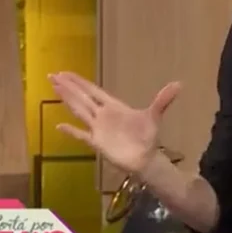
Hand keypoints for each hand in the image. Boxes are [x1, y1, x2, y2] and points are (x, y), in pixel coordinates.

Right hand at [48, 72, 180, 174]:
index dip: (80, 82)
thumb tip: (179, 84)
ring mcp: (98, 128)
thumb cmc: (148, 137)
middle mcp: (103, 115)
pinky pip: (81, 135)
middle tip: (52, 75)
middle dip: (68, 87)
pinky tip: (59, 126)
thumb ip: (163, 101)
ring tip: (54, 88)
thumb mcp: (154, 116)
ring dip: (67, 100)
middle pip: (82, 98)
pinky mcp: (97, 143)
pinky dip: (71, 132)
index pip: (93, 91)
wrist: (146, 159)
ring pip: (79, 111)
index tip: (66, 72)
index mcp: (114, 106)